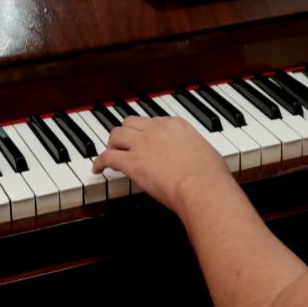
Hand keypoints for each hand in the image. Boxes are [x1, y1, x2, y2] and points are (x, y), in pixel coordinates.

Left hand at [92, 115, 235, 216]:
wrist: (201, 185)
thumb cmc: (209, 175)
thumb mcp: (206, 154)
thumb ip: (195, 152)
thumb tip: (198, 160)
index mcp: (176, 125)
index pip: (152, 122)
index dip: (145, 132)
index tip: (144, 140)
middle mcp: (156, 129)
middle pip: (131, 123)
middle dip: (125, 134)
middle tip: (123, 144)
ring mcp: (142, 144)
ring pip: (116, 135)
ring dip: (111, 145)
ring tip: (110, 154)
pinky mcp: (131, 162)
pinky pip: (108, 157)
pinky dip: (99, 162)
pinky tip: (98, 168)